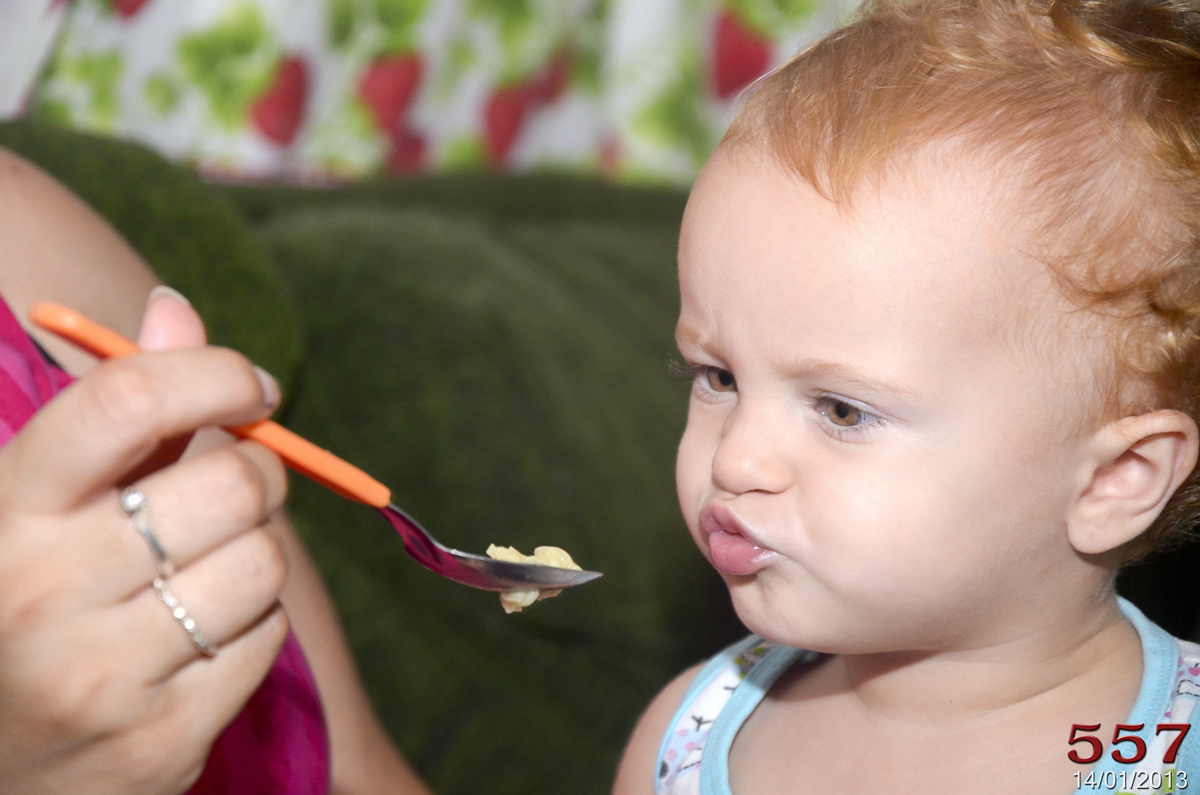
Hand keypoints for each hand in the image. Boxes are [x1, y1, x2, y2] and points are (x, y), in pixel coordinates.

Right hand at [0, 290, 289, 793]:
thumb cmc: (29, 600)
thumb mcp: (43, 500)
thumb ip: (118, 408)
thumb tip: (175, 310)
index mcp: (7, 509)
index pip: (126, 403)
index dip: (214, 376)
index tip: (251, 386)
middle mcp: (40, 590)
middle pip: (229, 486)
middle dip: (258, 472)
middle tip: (238, 485)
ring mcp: (97, 675)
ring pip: (262, 564)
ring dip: (256, 556)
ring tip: (205, 571)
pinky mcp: (155, 742)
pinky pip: (265, 641)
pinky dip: (253, 627)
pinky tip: (199, 639)